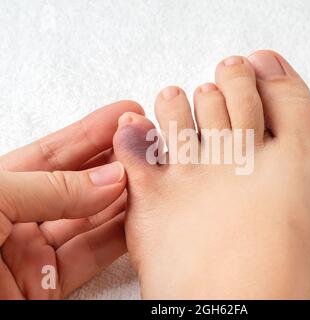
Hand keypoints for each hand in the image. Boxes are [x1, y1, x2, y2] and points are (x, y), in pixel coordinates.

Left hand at [0, 100, 143, 298]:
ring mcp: (32, 253)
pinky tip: (139, 214)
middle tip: (147, 143)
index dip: (90, 132)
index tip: (125, 115)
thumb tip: (109, 179)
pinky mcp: (47, 287)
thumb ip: (50, 189)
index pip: (52, 154)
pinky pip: (91, 256)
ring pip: (90, 219)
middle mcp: (16, 218)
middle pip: (77, 184)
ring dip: (124, 197)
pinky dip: (118, 236)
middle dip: (113, 161)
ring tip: (153, 174)